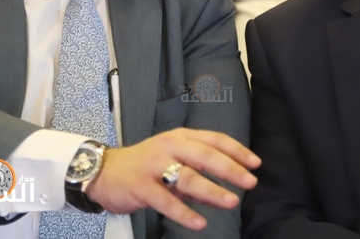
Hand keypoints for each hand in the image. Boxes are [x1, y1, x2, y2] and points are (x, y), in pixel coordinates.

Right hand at [85, 128, 259, 230]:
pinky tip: (199, 223)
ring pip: (186, 177)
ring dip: (211, 190)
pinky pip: (165, 201)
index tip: (256, 163)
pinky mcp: (141, 186)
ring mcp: (153, 165)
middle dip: (229, 168)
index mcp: (179, 137)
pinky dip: (183, 212)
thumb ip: (196, 173)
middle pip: (203, 155)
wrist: (103, 171)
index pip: (213, 139)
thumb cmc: (143, 166)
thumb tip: (225, 188)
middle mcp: (168, 147)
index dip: (236, 150)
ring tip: (231, 202)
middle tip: (250, 182)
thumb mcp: (171, 161)